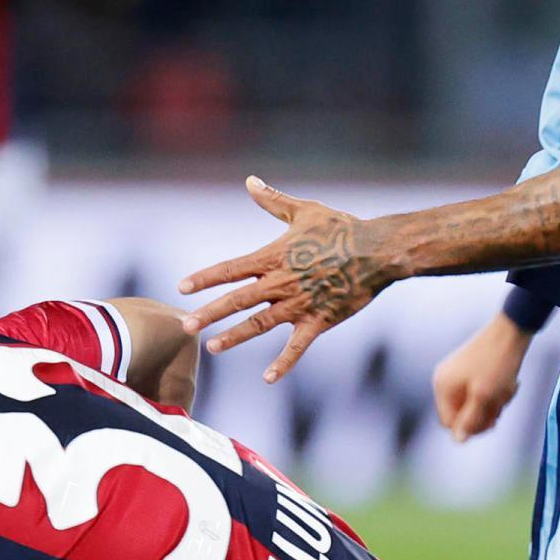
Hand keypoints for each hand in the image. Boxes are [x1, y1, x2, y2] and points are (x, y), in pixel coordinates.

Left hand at [178, 178, 390, 382]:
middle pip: (237, 300)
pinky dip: (283, 363)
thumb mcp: (305, 211)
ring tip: (212, 347)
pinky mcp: (319, 321)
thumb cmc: (342, 228)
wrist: (377, 251)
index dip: (205, 278)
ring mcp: (299, 305)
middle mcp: (281, 283)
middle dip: (209, 313)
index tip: (182, 287)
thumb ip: (273, 201)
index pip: (231, 269)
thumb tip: (250, 181)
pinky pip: (297, 347)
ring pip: (259, 324)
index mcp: (274, 257)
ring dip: (234, 336)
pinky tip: (267, 378)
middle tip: (185, 325)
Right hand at [431, 316, 530, 440]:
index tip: (494, 420)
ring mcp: (458, 374)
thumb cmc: (497, 363)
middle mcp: (446, 380)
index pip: (450, 423)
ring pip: (475, 404)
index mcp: (443, 386)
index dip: (472, 427)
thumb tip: (458, 440)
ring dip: (494, 402)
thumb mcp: (485, 397)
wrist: (513, 329)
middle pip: (462, 415)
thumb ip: (471, 420)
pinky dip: (496, 391)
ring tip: (509, 388)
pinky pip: (481, 391)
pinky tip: (510, 382)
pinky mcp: (472, 369)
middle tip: (502, 403)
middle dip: (484, 413)